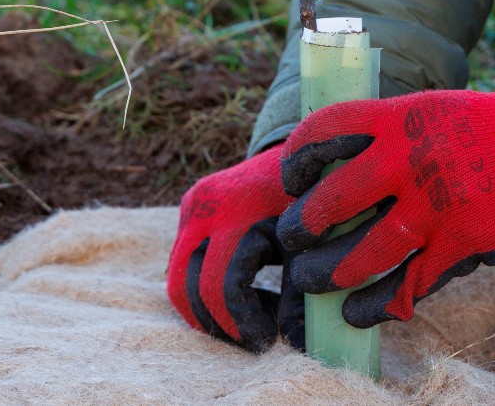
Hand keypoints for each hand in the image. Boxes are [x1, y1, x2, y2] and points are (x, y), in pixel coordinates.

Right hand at [167, 146, 302, 351]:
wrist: (303, 149)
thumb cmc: (317, 199)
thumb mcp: (315, 244)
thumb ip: (304, 293)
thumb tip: (295, 345)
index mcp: (240, 210)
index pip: (221, 285)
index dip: (243, 322)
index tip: (268, 341)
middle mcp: (205, 205)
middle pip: (186, 287)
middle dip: (220, 324)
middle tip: (255, 340)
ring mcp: (191, 204)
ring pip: (176, 279)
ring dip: (208, 311)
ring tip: (253, 319)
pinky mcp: (188, 208)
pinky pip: (181, 263)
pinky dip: (205, 288)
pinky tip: (247, 293)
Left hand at [277, 86, 494, 327]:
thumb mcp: (440, 111)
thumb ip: (398, 137)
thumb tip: (351, 167)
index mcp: (402, 117)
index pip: (325, 130)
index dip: (296, 158)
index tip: (289, 178)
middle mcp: (410, 158)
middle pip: (330, 202)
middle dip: (300, 229)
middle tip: (291, 241)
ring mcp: (436, 203)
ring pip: (361, 253)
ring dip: (330, 275)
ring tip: (313, 284)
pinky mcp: (463, 242)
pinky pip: (408, 284)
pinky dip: (379, 304)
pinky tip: (359, 312)